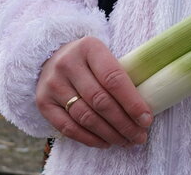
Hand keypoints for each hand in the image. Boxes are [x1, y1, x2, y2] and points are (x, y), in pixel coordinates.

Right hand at [36, 37, 152, 148]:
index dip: (132, 102)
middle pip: (100, 101)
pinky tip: (106, 142)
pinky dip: (89, 139)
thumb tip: (145, 110)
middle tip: (139, 136)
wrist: (53, 56)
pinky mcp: (43, 102)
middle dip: (124, 123)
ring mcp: (53, 83)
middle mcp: (68, 64)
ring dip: (109, 134)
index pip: (114, 78)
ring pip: (85, 117)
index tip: (147, 119)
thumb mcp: (105, 56)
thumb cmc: (90, 60)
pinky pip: (68, 127)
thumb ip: (122, 75)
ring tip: (126, 141)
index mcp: (89, 47)